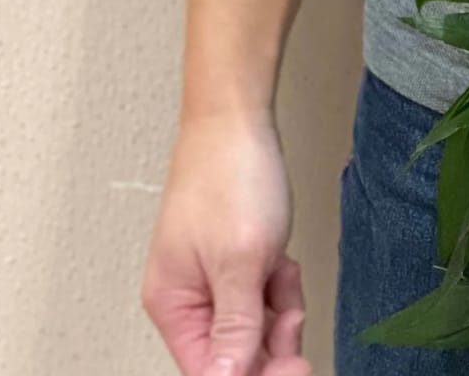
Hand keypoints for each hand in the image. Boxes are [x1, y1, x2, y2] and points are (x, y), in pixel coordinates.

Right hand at [140, 110, 311, 375]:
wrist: (237, 117)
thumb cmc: (229, 176)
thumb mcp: (240, 261)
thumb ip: (235, 328)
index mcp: (174, 306)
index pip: (208, 371)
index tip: (294, 368)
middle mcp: (188, 298)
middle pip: (235, 355)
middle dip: (271, 341)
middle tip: (294, 315)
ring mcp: (212, 279)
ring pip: (255, 326)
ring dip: (279, 308)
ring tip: (283, 272)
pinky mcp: (235, 260)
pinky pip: (262, 296)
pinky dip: (279, 284)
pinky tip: (283, 260)